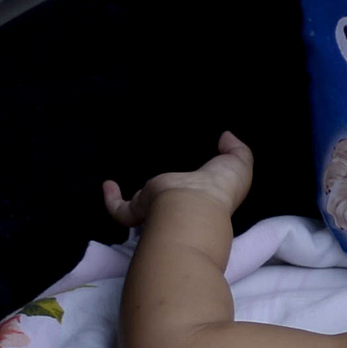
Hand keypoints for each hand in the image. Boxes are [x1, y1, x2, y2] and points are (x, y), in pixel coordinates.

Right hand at [104, 132, 255, 228]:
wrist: (194, 207)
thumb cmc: (219, 187)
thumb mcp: (238, 164)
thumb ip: (236, 149)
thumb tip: (226, 136)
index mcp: (203, 195)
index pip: (197, 190)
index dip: (194, 183)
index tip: (192, 172)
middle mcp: (179, 205)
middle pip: (169, 201)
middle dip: (163, 195)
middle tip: (157, 175)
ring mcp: (158, 211)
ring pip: (144, 207)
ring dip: (135, 198)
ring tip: (126, 184)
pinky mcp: (140, 211)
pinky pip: (121, 210)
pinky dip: (111, 200)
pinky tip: (108, 185)